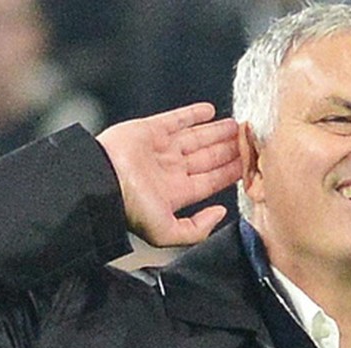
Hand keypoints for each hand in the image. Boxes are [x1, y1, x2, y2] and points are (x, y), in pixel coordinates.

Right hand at [96, 103, 241, 246]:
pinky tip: (209, 111)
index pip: (210, 181)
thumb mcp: (167, 232)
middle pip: (207, 158)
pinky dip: (192, 114)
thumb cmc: (130, 210)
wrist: (102, 183)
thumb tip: (220, 212)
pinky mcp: (149, 129)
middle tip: (248, 140)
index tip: (248, 163)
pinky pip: (176, 119)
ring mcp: (160, 149)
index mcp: (175, 193)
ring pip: (195, 138)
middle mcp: (169, 170)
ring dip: (215, 132)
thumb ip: (197, 228)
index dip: (229, 172)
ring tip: (235, 126)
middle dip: (227, 149)